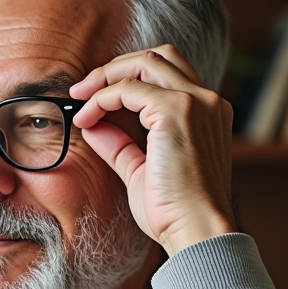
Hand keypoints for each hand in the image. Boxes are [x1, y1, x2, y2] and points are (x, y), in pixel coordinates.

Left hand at [69, 45, 235, 256]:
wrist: (197, 231)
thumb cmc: (174, 211)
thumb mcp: (141, 170)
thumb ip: (121, 145)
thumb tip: (94, 126)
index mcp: (206, 113)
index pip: (166, 74)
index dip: (126, 79)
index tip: (93, 100)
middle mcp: (207, 101)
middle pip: (157, 57)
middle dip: (115, 68)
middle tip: (82, 90)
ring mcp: (196, 103)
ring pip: (144, 62)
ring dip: (106, 77)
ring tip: (80, 99)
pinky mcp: (177, 111)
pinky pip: (128, 89)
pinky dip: (102, 98)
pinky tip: (87, 119)